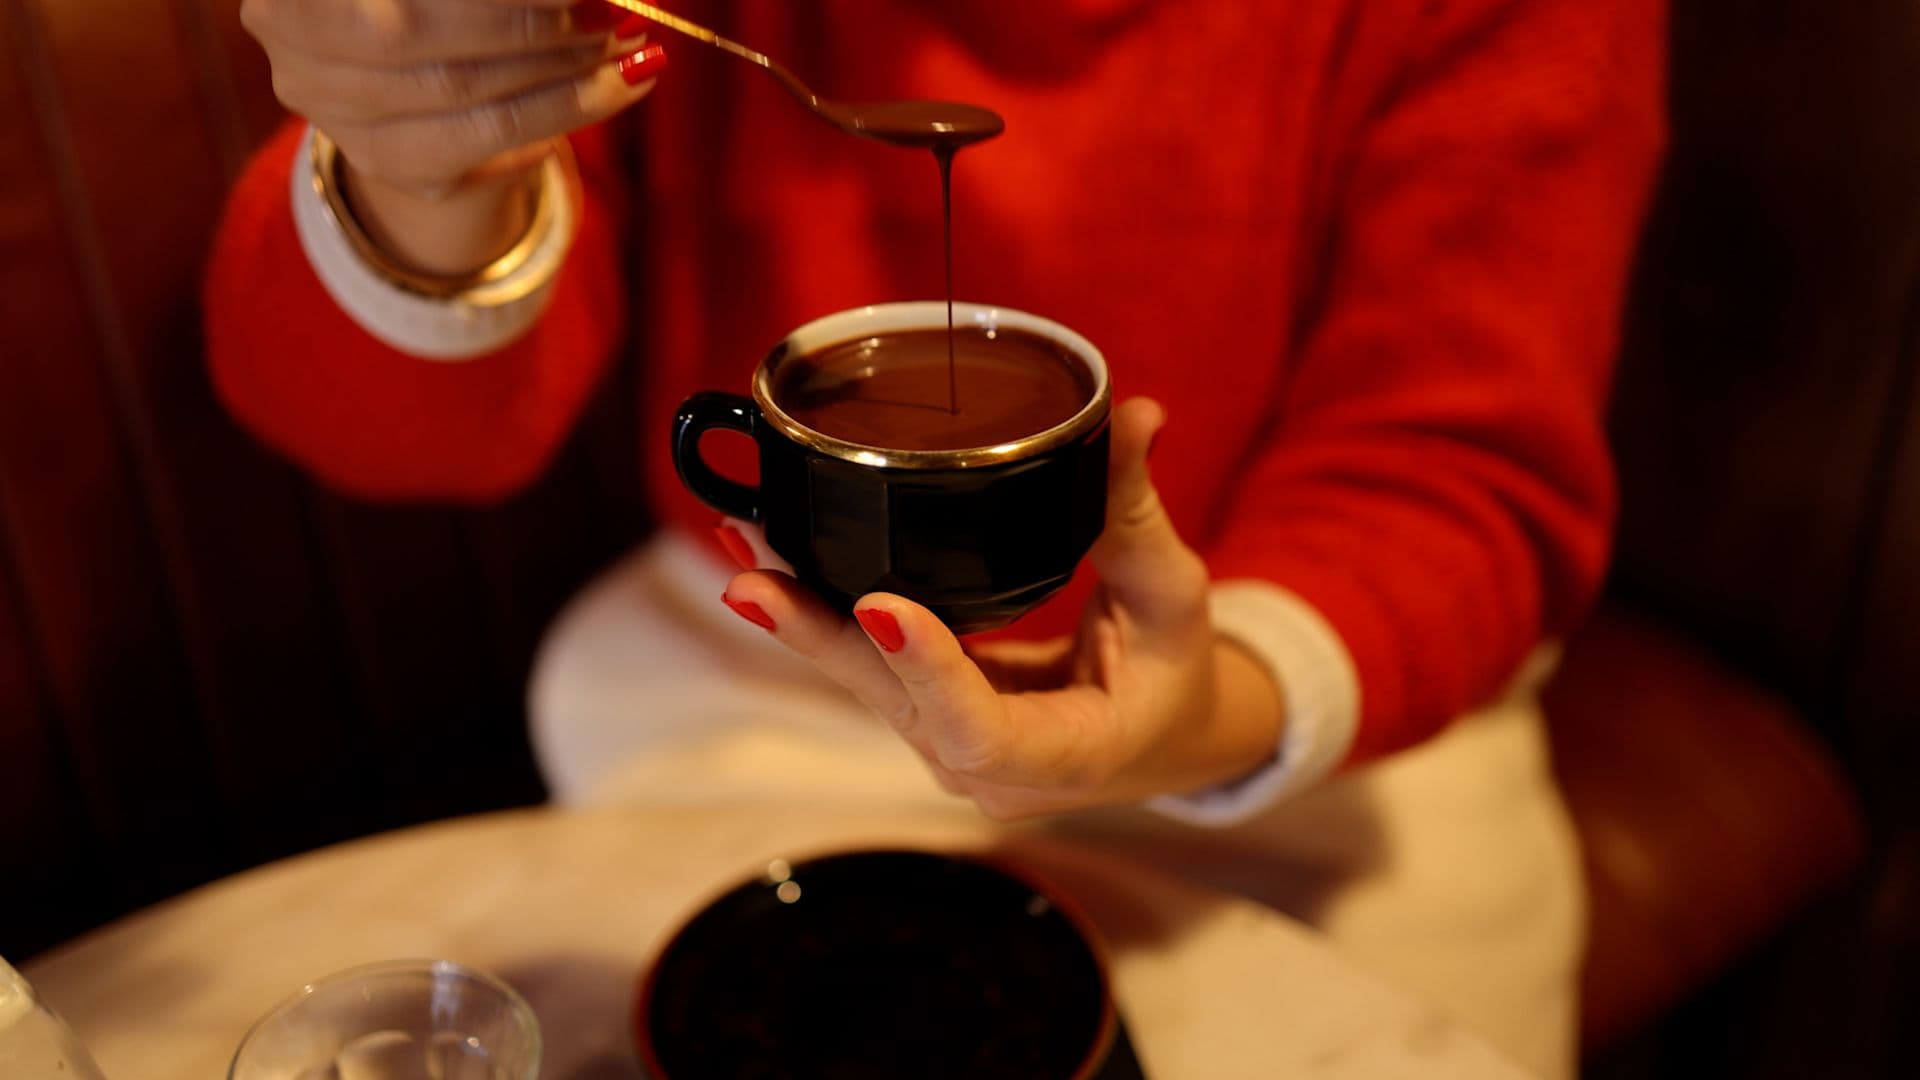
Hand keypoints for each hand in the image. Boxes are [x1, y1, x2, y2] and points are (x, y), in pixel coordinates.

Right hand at [241, 0, 663, 270]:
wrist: (412, 68)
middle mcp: (289, 31)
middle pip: (413, 28)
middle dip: (533, 20)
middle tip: (619, 10)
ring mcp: (329, 105)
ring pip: (459, 91)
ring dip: (565, 68)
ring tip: (634, 47)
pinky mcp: (383, 160)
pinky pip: (483, 141)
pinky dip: (562, 108)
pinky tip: (621, 86)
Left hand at [719, 398, 1286, 818]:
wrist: (1165, 735)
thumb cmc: (1174, 672)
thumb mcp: (1172, 596)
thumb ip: (1135, 514)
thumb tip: (1135, 415)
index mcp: (1067, 756)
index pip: (981, 728)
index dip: (929, 670)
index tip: (881, 605)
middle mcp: (991, 771)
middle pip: (894, 703)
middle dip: (820, 634)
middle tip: (755, 573)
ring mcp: (950, 752)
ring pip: (866, 687)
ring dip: (801, 619)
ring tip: (743, 545)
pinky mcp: (925, 720)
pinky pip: (866, 671)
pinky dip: (817, 616)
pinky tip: (763, 563)